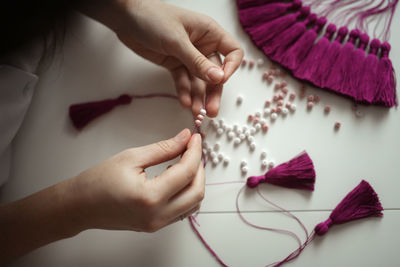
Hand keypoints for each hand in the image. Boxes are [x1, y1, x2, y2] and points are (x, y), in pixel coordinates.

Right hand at [73, 129, 203, 231]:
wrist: (80, 206)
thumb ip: (163, 148)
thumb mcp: (131, 157)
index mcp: (150, 197)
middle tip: (192, 148)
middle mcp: (158, 215)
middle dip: (200, 167)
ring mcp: (158, 224)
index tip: (195, 138)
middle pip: (197, 191)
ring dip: (195, 181)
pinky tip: (177, 177)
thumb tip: (184, 138)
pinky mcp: (156, 225)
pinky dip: (187, 192)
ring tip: (185, 162)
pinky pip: (183, 210)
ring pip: (193, 203)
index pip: (186, 172)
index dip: (194, 151)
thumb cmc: (98, 181)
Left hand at [81, 0, 242, 116]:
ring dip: (199, 97)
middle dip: (213, 92)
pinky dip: (184, 92)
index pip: (232, 52)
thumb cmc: (153, 18)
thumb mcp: (177, 41)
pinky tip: (185, 102)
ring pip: (199, 81)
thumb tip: (218, 78)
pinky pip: (183, 81)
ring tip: (196, 113)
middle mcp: (202, 46)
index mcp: (209, 33)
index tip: (220, 80)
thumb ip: (197, 62)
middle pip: (215, 73)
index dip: (230, 67)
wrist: (126, 17)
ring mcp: (188, 56)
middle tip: (211, 111)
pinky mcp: (174, 64)